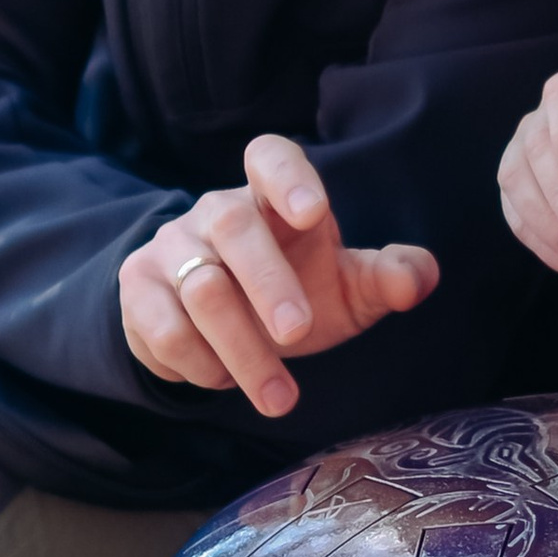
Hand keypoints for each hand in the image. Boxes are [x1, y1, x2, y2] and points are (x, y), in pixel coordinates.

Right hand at [122, 136, 436, 411]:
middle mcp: (216, 212)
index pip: (270, 158)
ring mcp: (171, 248)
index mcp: (271, 196)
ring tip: (280, 398)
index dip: (289, 178)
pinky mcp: (138, 290)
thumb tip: (419, 278)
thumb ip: (387, 278)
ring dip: (243, 350)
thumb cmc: (295, 288)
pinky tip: (226, 381)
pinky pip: (165, 328)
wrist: (215, 321)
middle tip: (299, 333)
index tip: (313, 211)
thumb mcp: (347, 287)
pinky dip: (200, 364)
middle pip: (234, 228)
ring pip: (201, 290)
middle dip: (268, 283)